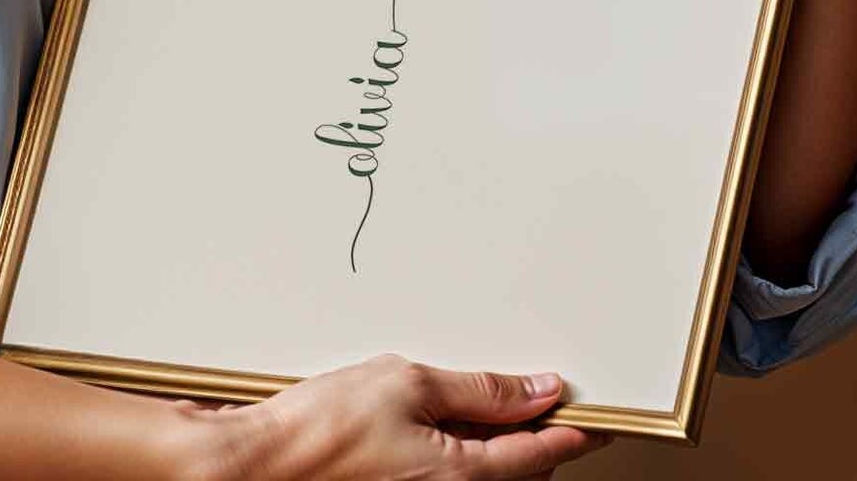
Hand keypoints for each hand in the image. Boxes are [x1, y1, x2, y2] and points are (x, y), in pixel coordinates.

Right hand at [169, 354, 613, 480]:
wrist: (257, 462)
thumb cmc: (317, 432)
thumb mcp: (407, 383)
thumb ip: (480, 389)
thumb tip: (534, 391)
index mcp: (462, 476)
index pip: (543, 452)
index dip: (576, 428)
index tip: (599, 411)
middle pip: (519, 469)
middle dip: (537, 433)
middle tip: (548, 394)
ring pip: (483, 472)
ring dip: (496, 438)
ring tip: (491, 396)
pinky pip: (449, 471)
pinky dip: (460, 445)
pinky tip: (441, 414)